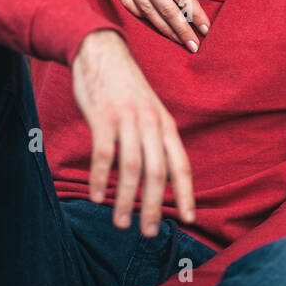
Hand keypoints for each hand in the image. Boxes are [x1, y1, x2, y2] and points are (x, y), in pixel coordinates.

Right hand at [71, 30, 194, 234]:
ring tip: (121, 223)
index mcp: (165, 125)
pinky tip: (96, 197)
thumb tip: (160, 179)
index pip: (181, 165)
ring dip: (126, 199)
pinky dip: (101, 179)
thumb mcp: (149, 113)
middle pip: (158, 173)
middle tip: (148, 233)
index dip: (187, 193)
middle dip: (155, 206)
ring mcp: (128, 119)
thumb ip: (155, 142)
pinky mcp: (104, 116)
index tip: (189, 219)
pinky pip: (104, 154)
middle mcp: (151, 123)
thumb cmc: (125, 90)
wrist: (102, 52)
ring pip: (132, 168)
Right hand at [81, 0, 210, 51]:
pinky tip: (152, 24)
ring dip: (164, 29)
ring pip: (147, 11)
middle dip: (182, 30)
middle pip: (165, 10)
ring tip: (178, 41)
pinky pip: (129, 3)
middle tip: (195, 46)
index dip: (195, 14)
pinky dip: (142, 16)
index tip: (206, 28)